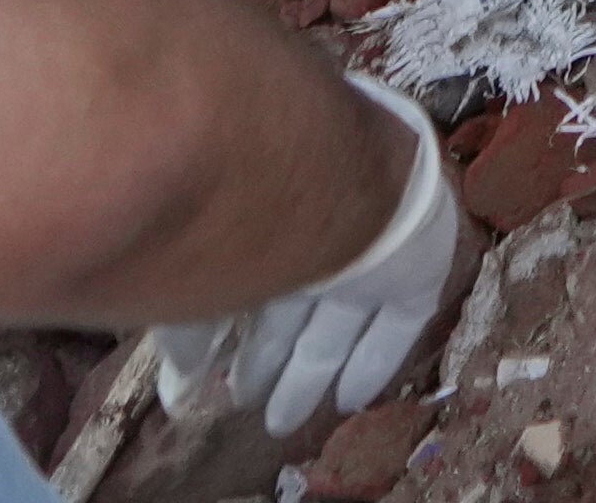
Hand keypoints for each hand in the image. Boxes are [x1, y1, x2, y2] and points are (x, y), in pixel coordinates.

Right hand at [140, 88, 459, 441]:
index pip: (246, 292)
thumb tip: (179, 391)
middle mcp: (316, 238)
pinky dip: (372, 364)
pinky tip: (349, 401)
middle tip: (243, 402)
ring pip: (335, 330)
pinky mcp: (416, 271)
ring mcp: (370, 254)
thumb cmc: (250, 216)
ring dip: (307, 377)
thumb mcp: (200, 276)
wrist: (333, 174)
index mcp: (265, 224)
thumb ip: (186, 332)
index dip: (225, 338)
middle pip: (289, 317)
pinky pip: (396, 328)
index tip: (204, 380)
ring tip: (280, 422)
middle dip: (266, 363)